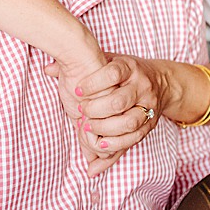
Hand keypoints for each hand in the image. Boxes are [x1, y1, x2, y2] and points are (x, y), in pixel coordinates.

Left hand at [48, 54, 164, 176]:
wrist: (161, 83)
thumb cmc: (125, 73)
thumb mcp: (107, 63)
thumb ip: (81, 67)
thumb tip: (48, 69)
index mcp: (129, 68)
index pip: (112, 73)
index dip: (93, 84)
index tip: (76, 92)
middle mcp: (141, 87)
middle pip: (119, 101)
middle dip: (96, 110)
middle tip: (81, 113)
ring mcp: (148, 106)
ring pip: (129, 122)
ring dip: (105, 130)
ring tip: (86, 130)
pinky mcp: (150, 124)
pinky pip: (135, 138)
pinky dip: (116, 146)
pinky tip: (99, 147)